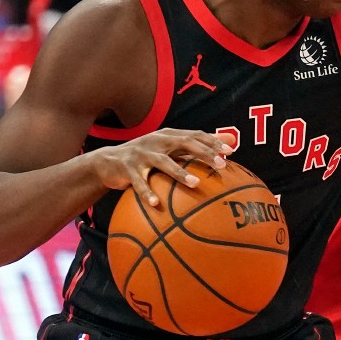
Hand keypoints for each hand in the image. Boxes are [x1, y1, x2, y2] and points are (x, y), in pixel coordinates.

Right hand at [89, 128, 234, 207]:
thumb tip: (227, 145)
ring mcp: (142, 154)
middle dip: (204, 152)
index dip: (213, 141)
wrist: (108, 161)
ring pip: (163, 162)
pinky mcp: (128, 168)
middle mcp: (157, 141)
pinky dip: (147, 193)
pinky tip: (156, 204)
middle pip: (184, 143)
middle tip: (222, 165)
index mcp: (168, 136)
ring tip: (195, 183)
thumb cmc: (147, 157)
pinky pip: (139, 182)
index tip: (232, 151)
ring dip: (179, 172)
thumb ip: (194, 148)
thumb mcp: (168, 149)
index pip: (195, 134)